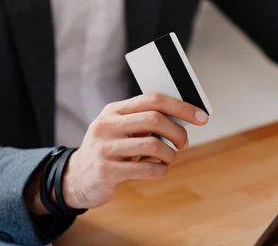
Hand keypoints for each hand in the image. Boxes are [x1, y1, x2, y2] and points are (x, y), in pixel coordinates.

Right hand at [61, 93, 208, 209]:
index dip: (181, 107)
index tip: (202, 116)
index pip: (153, 99)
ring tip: (168, 159)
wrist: (75, 178)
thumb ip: (144, 120)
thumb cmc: (109, 151)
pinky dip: (160, 171)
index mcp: (113, 110)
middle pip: (154, 119)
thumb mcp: (120, 129)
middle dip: (178, 132)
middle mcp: (107, 125)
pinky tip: (158, 170)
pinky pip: (146, 169)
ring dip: (170, 155)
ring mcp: (105, 148)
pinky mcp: (106, 171)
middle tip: (184, 143)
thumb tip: (184, 118)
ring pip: (153, 145)